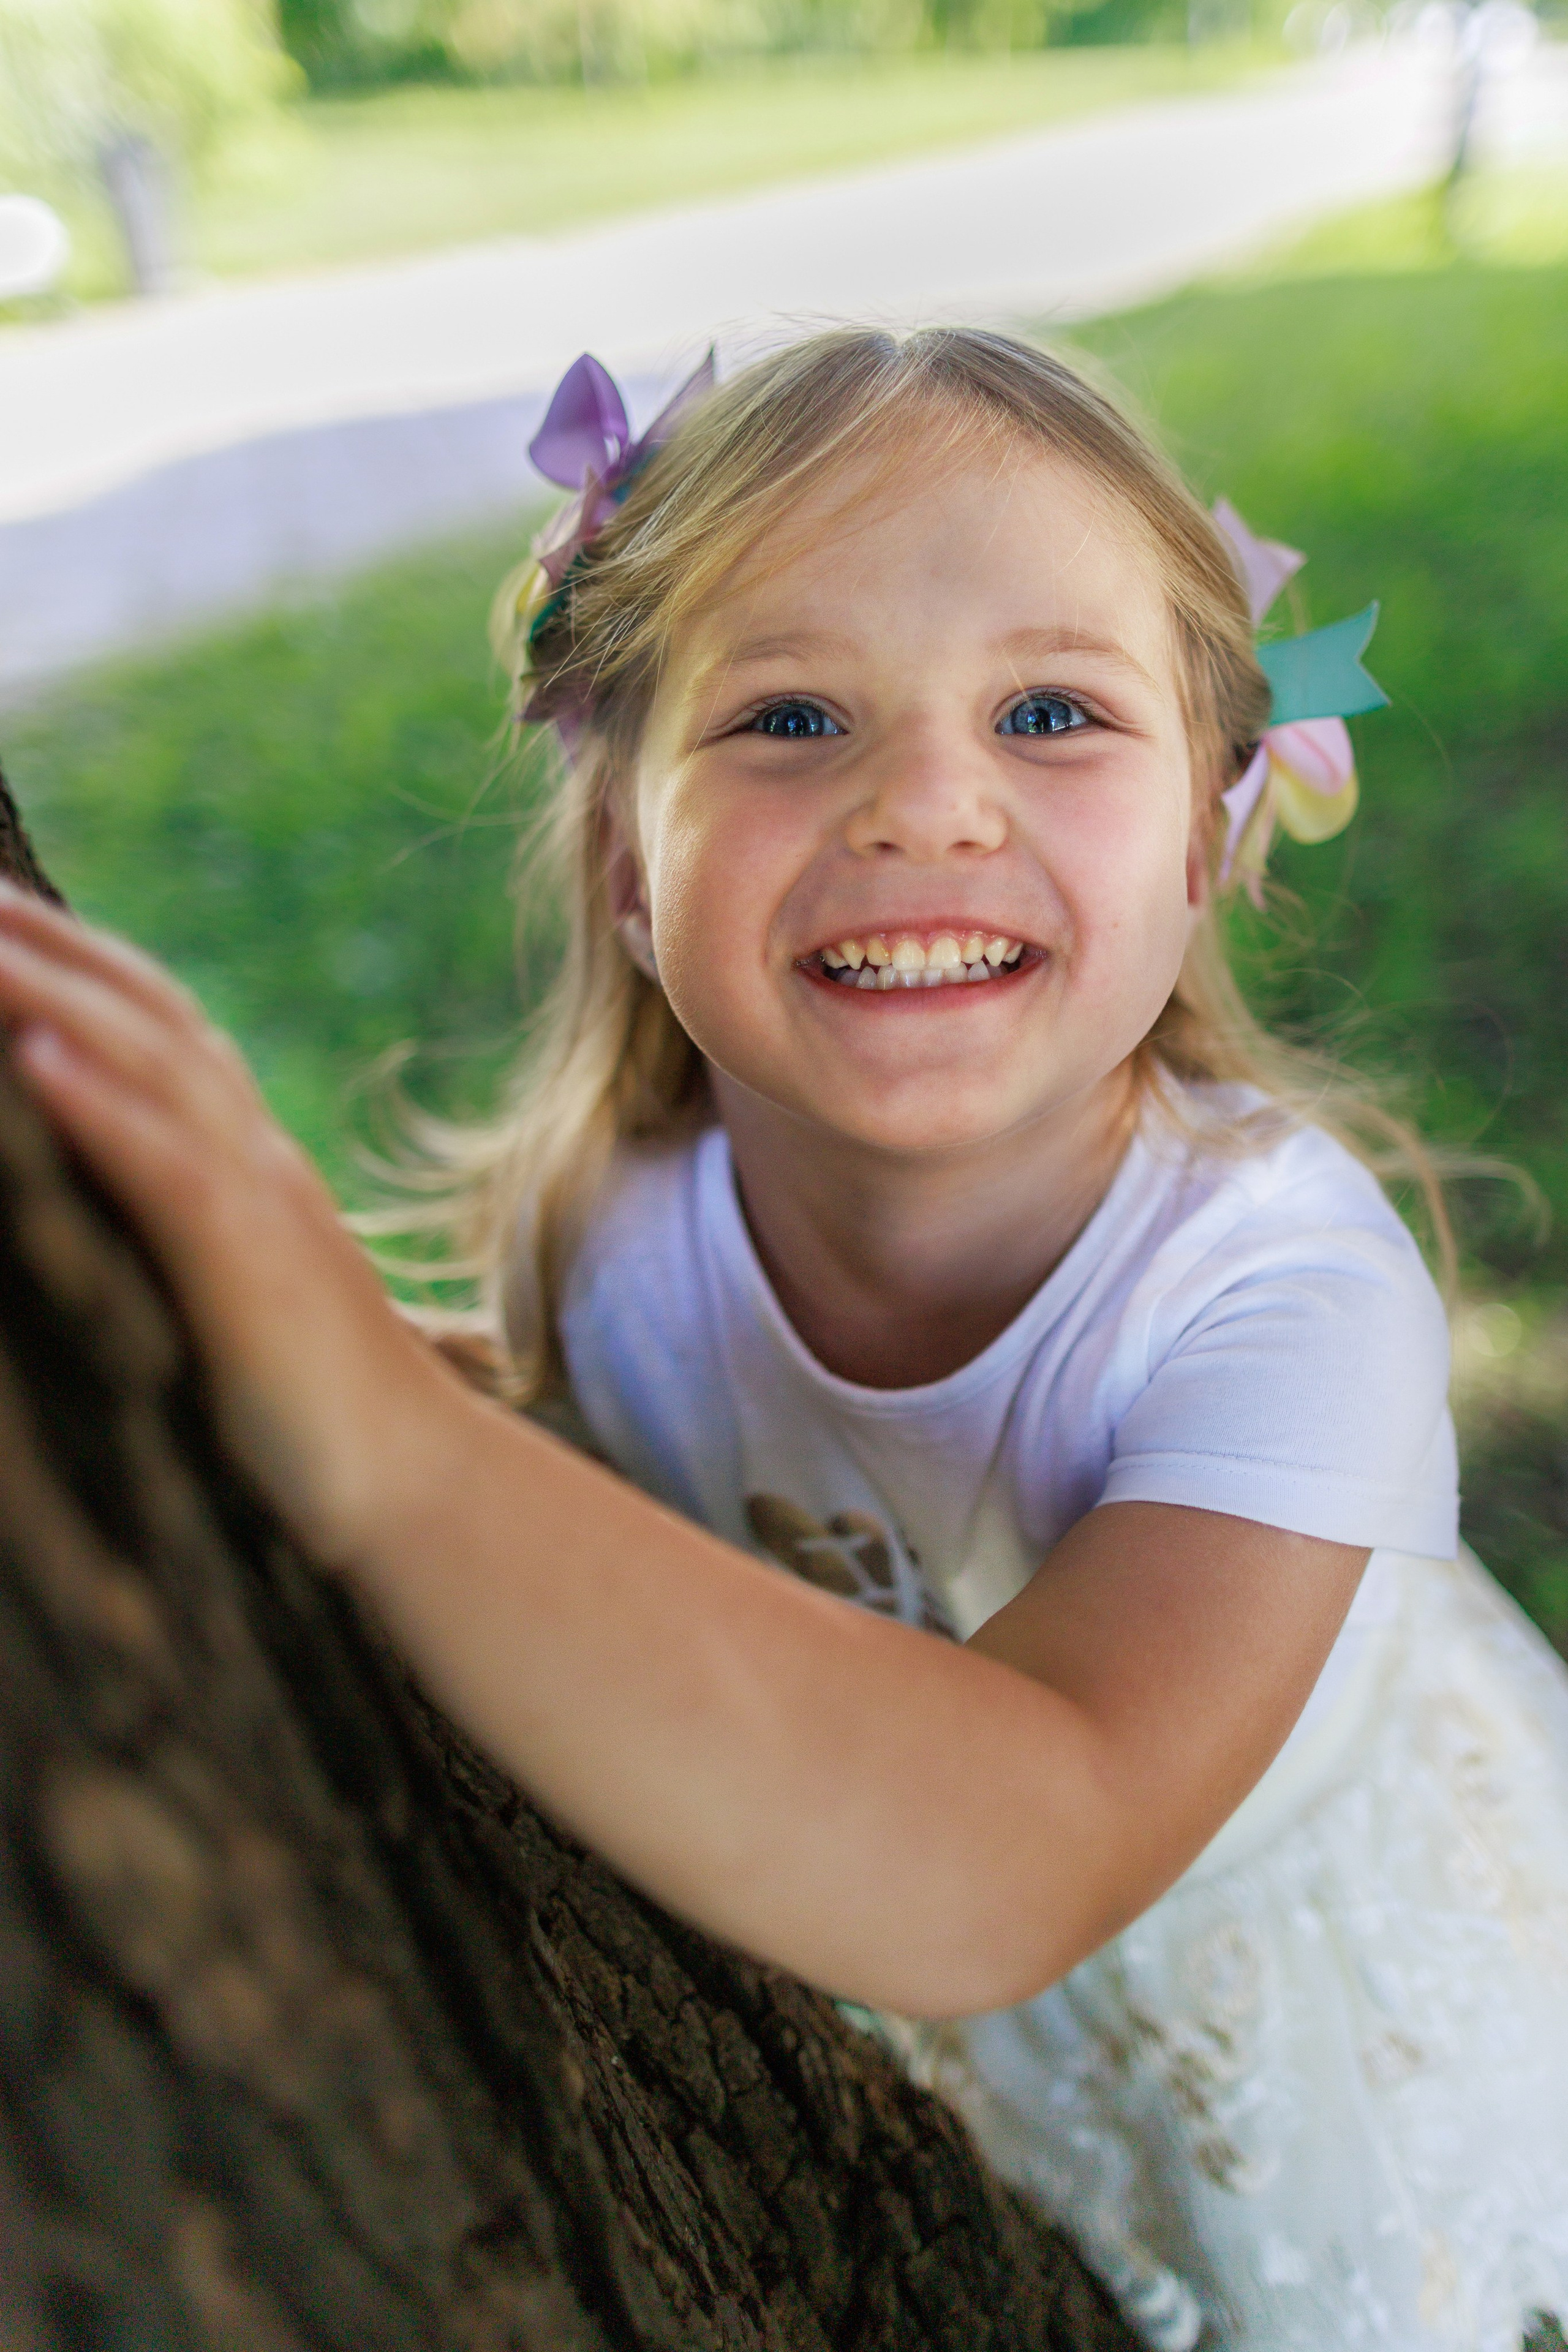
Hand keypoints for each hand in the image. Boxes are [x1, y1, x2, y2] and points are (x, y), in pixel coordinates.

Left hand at [0, 881, 461, 1564]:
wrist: (413, 1486)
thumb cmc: (303, 1408)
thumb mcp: (221, 1289)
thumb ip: (166, 1220)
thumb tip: (71, 1178)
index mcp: (242, 1156)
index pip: (150, 1019)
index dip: (67, 951)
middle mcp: (253, 1155)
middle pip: (140, 1010)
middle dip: (40, 937)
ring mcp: (261, 1205)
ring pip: (151, 1063)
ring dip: (48, 989)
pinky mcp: (255, 1272)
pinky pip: (175, 1173)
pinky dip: (104, 1109)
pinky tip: (34, 1061)